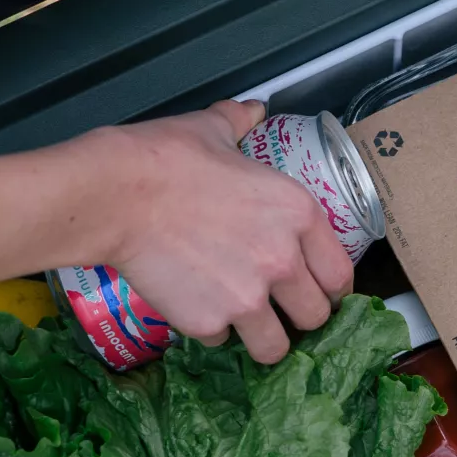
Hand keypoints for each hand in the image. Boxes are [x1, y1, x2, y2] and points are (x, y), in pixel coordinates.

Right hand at [102, 99, 353, 363]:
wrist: (116, 194)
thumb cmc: (164, 159)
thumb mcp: (214, 130)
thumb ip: (241, 123)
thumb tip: (253, 109)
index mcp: (298, 213)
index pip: (340, 274)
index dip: (329, 286)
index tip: (316, 290)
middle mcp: (283, 260)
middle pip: (315, 316)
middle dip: (298, 316)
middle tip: (279, 309)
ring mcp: (248, 297)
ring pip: (276, 347)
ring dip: (262, 338)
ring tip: (245, 326)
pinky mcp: (209, 321)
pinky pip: (222, 340)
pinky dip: (211, 330)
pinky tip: (197, 307)